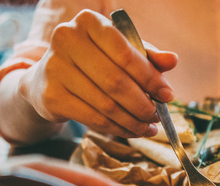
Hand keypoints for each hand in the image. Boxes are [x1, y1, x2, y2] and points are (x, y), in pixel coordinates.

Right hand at [18, 9, 177, 137]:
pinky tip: (129, 131)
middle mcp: (67, 39)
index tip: (167, 95)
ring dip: (132, 120)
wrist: (46, 79)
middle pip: (115, 81)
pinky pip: (93, 118)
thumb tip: (173, 61)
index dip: (150, 77)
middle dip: (142, 103)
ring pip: (105, 104)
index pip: (125, 53)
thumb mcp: (119, 51)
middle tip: (158, 116)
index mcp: (88, 21)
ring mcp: (54, 68)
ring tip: (147, 127)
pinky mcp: (51, 96)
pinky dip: (116, 128)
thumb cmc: (91, 62)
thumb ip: (146, 55)